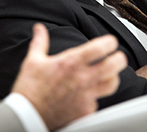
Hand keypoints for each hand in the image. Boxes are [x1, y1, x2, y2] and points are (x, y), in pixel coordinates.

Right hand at [11, 24, 126, 130]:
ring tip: (107, 75)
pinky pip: (98, 102)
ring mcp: (86, 96)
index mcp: (71, 63)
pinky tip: (88, 94)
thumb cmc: (30, 90)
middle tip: (116, 57)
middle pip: (115, 65)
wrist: (27, 117)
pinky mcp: (85, 111)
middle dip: (119, 58)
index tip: (110, 42)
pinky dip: (95, 97)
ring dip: (112, 77)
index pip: (101, 47)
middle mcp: (82, 79)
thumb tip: (39, 29)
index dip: (110, 41)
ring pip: (112, 84)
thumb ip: (40, 42)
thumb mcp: (33, 61)